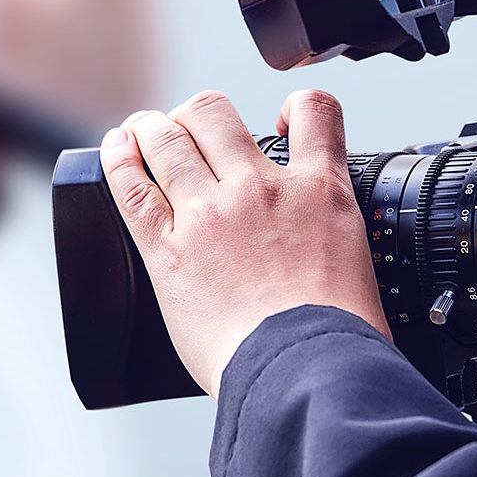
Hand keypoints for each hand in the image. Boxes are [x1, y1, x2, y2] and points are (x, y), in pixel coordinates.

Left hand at [100, 90, 389, 397]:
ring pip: (168, 137)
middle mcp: (260, 189)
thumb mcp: (358, 265)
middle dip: (198, 115)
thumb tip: (322, 252)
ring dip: (152, 128)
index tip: (282, 123)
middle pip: (215, 112)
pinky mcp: (167, 249)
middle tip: (191, 131)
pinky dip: (118, 158)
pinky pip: (131, 186)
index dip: (296, 107)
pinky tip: (117, 148)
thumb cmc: (340, 337)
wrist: (310, 370)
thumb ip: (332, 239)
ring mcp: (210, 214)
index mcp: (319, 192)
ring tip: (144, 131)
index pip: (316, 113)